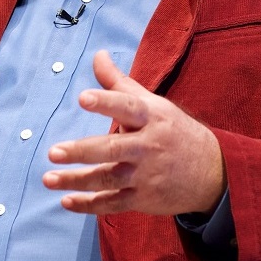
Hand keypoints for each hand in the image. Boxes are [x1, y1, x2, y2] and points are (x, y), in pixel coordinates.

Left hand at [42, 51, 225, 215]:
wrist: (212, 171)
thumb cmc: (173, 130)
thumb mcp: (153, 103)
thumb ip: (119, 83)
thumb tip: (97, 55)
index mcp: (152, 117)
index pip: (127, 107)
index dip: (105, 102)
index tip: (83, 97)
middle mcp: (149, 146)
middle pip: (112, 148)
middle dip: (81, 151)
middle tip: (53, 152)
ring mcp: (146, 175)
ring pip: (108, 178)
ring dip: (77, 181)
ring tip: (48, 178)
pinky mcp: (143, 199)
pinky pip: (113, 203)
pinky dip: (89, 204)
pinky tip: (66, 201)